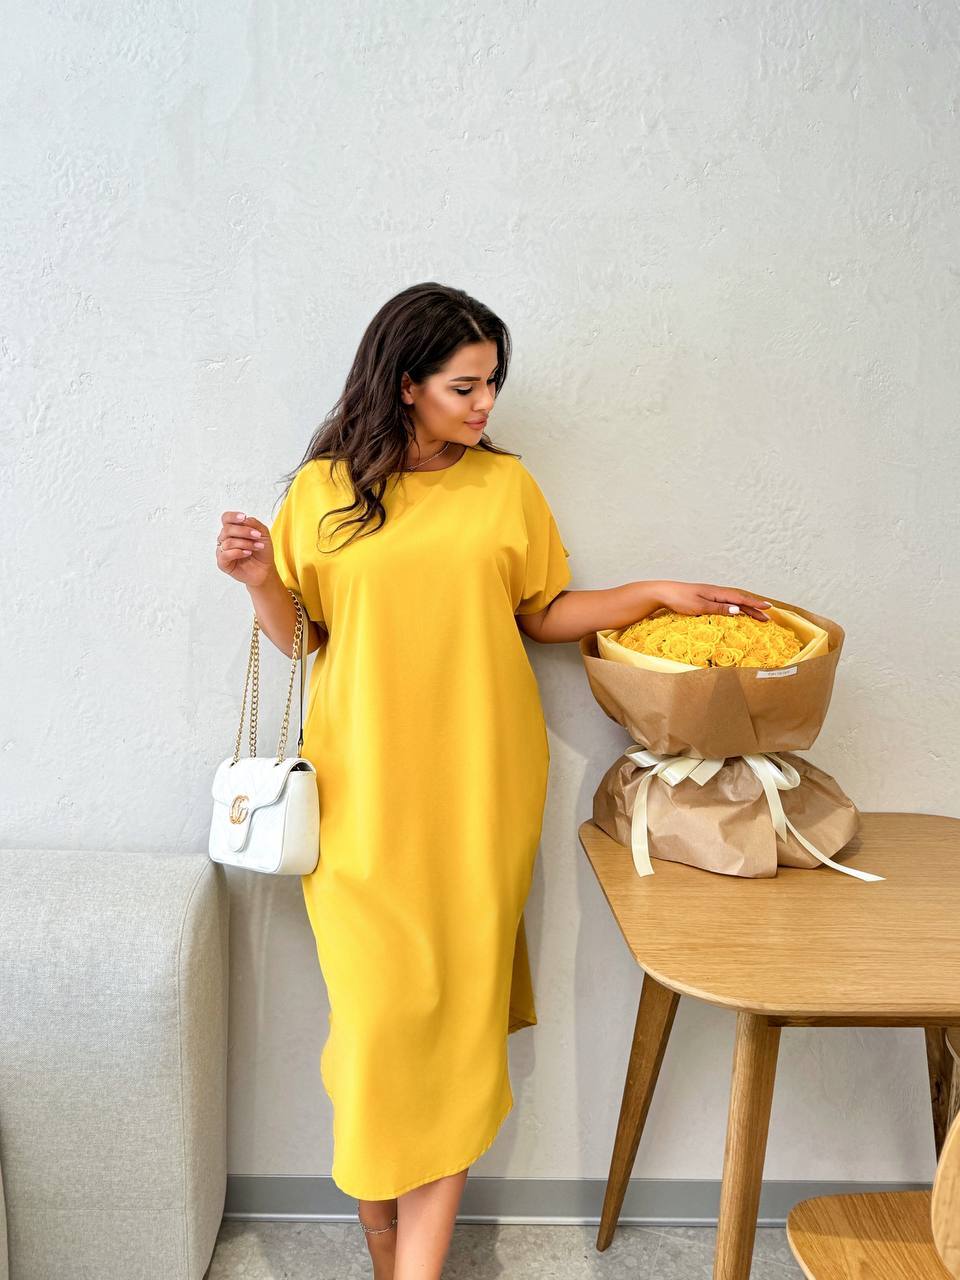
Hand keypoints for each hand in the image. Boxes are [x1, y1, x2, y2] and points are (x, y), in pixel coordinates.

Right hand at [216, 510, 274, 586]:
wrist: (265, 569)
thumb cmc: (262, 552)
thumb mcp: (263, 533)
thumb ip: (254, 523)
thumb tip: (244, 519)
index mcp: (233, 530)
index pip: (226, 518)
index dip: (232, 517)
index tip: (243, 517)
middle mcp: (225, 539)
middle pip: (227, 529)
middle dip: (244, 531)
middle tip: (257, 535)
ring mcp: (223, 551)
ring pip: (228, 542)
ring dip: (245, 543)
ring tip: (257, 547)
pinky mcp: (223, 563)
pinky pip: (225, 555)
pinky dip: (238, 552)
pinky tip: (248, 553)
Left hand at [657, 580, 772, 622]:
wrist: (663, 593)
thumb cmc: (679, 599)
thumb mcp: (700, 606)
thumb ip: (719, 608)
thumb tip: (739, 610)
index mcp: (717, 592)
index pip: (740, 598)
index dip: (755, 604)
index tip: (769, 608)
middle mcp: (716, 592)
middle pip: (740, 600)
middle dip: (754, 608)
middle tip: (768, 617)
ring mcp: (711, 595)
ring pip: (733, 601)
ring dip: (746, 608)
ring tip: (757, 615)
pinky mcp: (705, 599)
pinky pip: (726, 603)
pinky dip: (735, 608)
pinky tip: (737, 612)